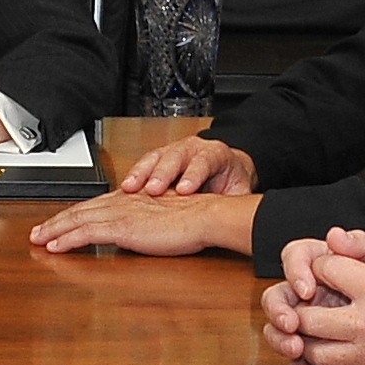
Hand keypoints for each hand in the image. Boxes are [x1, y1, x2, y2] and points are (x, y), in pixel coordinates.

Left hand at [29, 188, 257, 257]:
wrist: (204, 216)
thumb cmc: (193, 220)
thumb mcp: (163, 222)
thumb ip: (146, 227)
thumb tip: (136, 236)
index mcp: (131, 200)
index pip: (94, 207)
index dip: (73, 216)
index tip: (58, 224)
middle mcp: (121, 203)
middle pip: (79, 211)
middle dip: (55, 222)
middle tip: (36, 232)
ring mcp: (119, 214)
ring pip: (76, 220)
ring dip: (54, 230)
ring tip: (37, 240)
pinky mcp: (121, 228)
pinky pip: (85, 234)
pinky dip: (66, 240)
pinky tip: (54, 247)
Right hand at [109, 135, 254, 196]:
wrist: (227, 169)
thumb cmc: (231, 182)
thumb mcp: (239, 193)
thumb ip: (236, 202)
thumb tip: (240, 215)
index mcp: (215, 154)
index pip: (203, 162)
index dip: (192, 176)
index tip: (184, 191)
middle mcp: (192, 148)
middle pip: (174, 156)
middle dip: (162, 173)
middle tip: (153, 189)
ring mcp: (173, 152)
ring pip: (155, 157)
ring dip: (141, 173)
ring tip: (130, 188)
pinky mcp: (158, 160)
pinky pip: (144, 165)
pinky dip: (134, 177)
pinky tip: (124, 189)